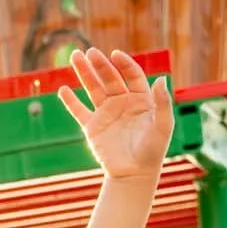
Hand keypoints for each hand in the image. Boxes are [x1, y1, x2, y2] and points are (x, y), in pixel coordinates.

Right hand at [56, 49, 172, 179]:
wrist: (134, 175)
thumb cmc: (152, 151)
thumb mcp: (163, 126)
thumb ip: (163, 103)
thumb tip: (161, 79)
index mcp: (141, 99)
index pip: (132, 75)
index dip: (124, 64)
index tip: (115, 55)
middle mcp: (122, 102)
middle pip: (110, 78)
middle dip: (100, 64)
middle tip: (90, 52)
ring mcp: (106, 114)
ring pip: (93, 88)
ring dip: (84, 73)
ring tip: (76, 56)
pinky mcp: (92, 127)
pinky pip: (79, 111)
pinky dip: (70, 101)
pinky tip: (63, 89)